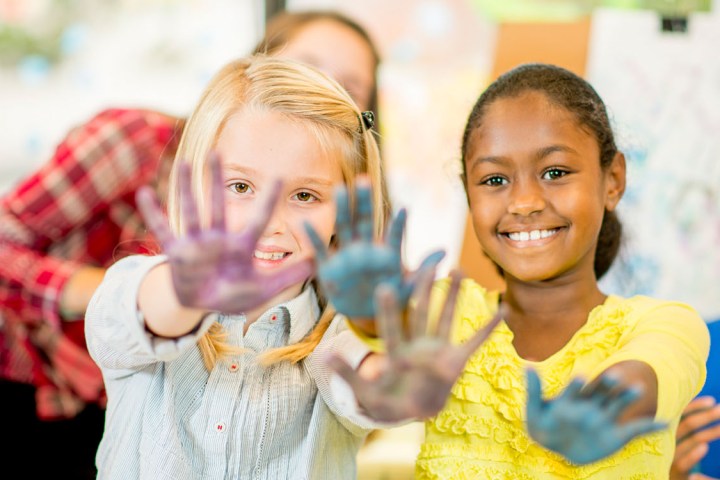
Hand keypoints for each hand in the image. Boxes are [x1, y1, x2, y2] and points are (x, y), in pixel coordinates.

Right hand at [136, 152, 312, 313]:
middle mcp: (218, 238)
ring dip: (186, 189)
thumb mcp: (265, 289)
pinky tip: (144, 193)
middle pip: (219, 205)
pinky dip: (153, 213)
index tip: (279, 176)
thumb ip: (289, 276)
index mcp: (241, 246)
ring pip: (191, 211)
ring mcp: (196, 244)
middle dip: (217, 179)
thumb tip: (320, 262)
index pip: (258, 219)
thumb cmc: (235, 294)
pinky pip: (163, 230)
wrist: (205, 305)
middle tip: (217, 152)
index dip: (268, 200)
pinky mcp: (177, 253)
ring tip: (185, 163)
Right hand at [305, 179, 443, 318]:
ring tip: (340, 189)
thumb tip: (445, 252)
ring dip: (342, 210)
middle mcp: (366, 250)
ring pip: (344, 228)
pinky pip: (320, 250)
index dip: (398, 225)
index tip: (404, 210)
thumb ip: (424, 272)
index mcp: (386, 255)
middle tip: (364, 180)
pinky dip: (313, 238)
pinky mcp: (330, 269)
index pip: (394, 236)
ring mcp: (346, 256)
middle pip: (365, 222)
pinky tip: (304, 222)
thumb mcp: (408, 289)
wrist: (364, 313)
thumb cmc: (388, 298)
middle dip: (365, 201)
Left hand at [327, 268, 501, 421]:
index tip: (386, 285)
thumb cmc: (386, 401)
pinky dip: (488, 328)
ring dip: (453, 295)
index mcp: (396, 351)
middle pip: (421, 311)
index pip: (392, 327)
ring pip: (446, 317)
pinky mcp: (455, 361)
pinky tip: (502, 310)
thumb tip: (323, 355)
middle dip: (423, 289)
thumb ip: (348, 374)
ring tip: (458, 269)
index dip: (389, 309)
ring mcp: (437, 350)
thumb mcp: (366, 392)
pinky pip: (474, 342)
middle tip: (426, 263)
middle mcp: (417, 344)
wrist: (409, 411)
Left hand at [526, 370, 666, 464]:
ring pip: (617, 406)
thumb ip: (534, 389)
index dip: (578, 384)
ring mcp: (605, 418)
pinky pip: (635, 430)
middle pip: (601, 392)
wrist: (559, 444)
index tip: (581, 376)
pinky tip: (664, 423)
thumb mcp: (535, 409)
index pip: (576, 388)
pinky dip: (649, 427)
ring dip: (627, 397)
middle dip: (608, 385)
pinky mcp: (617, 434)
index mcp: (573, 397)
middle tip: (616, 376)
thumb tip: (526, 364)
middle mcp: (591, 404)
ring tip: (639, 388)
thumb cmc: (543, 424)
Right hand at [671, 396, 719, 479]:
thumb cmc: (674, 454)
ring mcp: (669, 456)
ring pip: (691, 441)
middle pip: (687, 425)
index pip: (679, 414)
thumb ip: (683, 423)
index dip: (695, 406)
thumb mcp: (675, 436)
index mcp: (664, 429)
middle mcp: (664, 440)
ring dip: (710, 433)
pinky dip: (694, 454)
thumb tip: (702, 404)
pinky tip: (705, 447)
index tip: (711, 401)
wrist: (666, 476)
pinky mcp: (674, 472)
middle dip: (707, 416)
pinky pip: (683, 462)